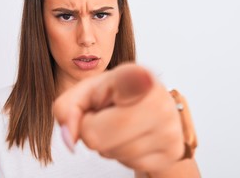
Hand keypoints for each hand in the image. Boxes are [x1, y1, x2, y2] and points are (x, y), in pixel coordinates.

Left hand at [53, 63, 184, 172]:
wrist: (152, 107)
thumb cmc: (116, 96)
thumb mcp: (87, 91)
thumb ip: (67, 107)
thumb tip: (70, 137)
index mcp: (136, 75)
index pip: (132, 81)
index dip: (131, 83)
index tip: (144, 78)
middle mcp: (159, 100)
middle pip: (95, 135)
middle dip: (90, 130)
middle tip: (105, 116)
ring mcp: (168, 129)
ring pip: (110, 153)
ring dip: (107, 143)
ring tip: (120, 125)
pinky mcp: (172, 152)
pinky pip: (128, 164)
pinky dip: (121, 154)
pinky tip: (132, 137)